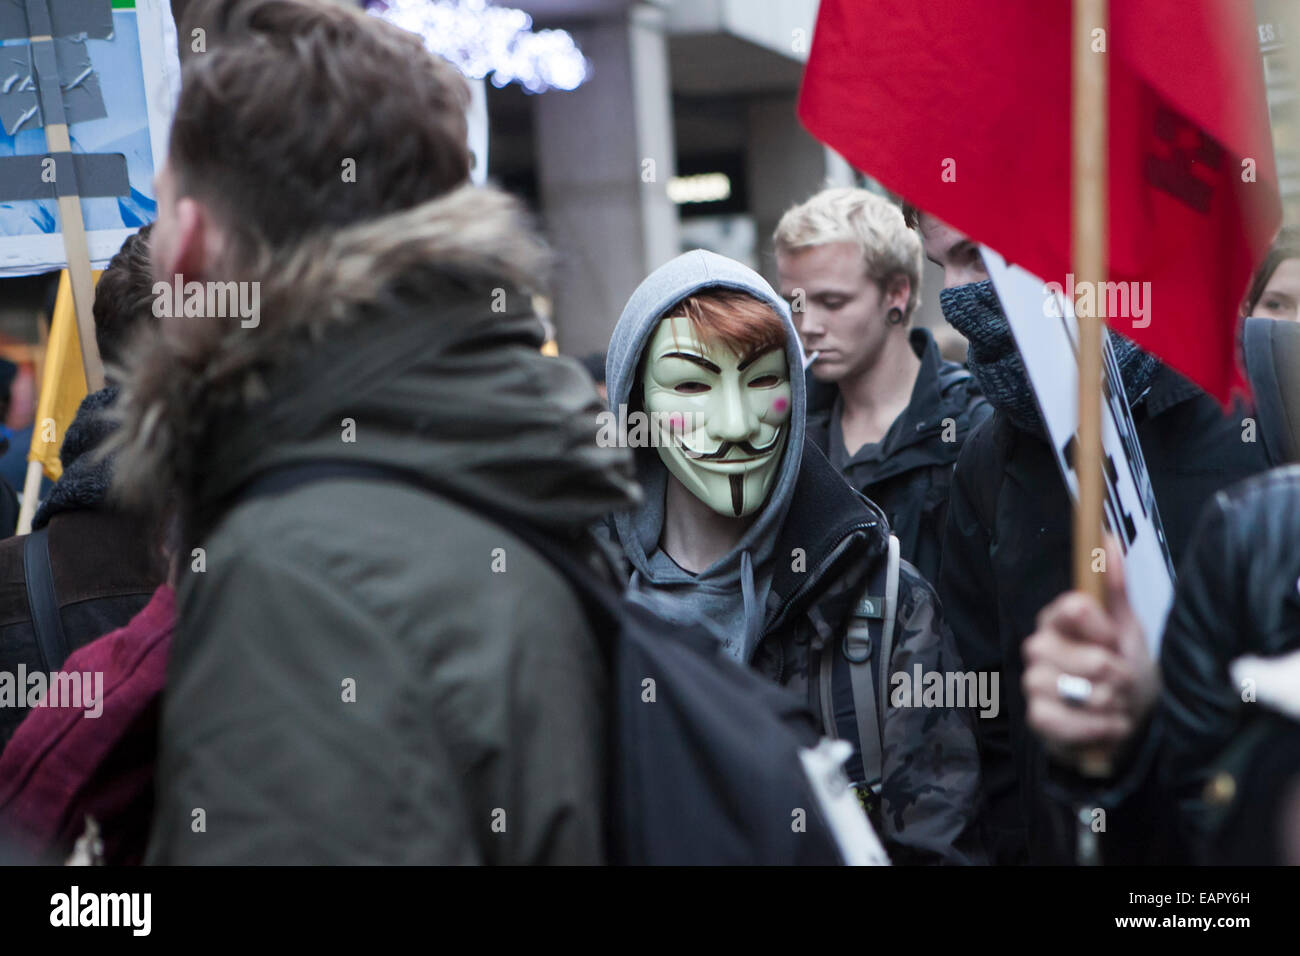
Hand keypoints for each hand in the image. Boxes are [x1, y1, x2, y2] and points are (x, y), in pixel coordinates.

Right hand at [1022, 537, 1158, 766]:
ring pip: (1080, 692)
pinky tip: (1106, 725)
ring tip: (1115, 704)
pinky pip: (1068, 722)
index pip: (1075, 608)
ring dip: (1111, 704)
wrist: (1130, 720)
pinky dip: (1098, 728)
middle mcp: (1038, 647)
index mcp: (1057, 620)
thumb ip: (1114, 586)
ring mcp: (1033, 683)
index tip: (1115, 640)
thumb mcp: (1127, 627)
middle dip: (1117, 676)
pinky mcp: (1037, 718)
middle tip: (1120, 680)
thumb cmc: (1126, 668)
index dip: (1104, 629)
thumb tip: (1106, 537)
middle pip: (1087, 659)